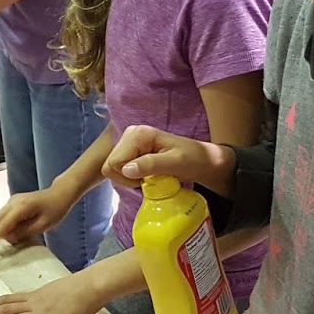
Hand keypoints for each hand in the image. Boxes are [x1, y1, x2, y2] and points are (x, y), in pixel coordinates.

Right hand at [0, 187, 74, 247]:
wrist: (59, 194)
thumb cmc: (55, 210)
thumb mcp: (43, 225)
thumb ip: (24, 232)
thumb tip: (8, 238)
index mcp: (21, 207)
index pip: (3, 224)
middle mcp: (12, 202)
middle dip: (0, 232)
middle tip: (19, 236)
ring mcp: (11, 201)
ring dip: (5, 228)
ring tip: (24, 229)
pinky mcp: (12, 202)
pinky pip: (4, 216)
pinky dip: (8, 224)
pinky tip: (23, 224)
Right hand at [103, 124, 231, 191]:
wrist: (202, 161)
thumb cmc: (193, 160)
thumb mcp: (175, 163)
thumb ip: (151, 164)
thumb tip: (126, 169)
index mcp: (138, 134)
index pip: (115, 162)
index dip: (128, 177)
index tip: (147, 179)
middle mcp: (130, 134)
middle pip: (110, 165)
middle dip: (127, 178)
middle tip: (148, 179)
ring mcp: (129, 142)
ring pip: (113, 168)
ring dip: (129, 178)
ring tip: (149, 176)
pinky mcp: (131, 150)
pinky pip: (119, 169)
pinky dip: (130, 177)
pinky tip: (145, 175)